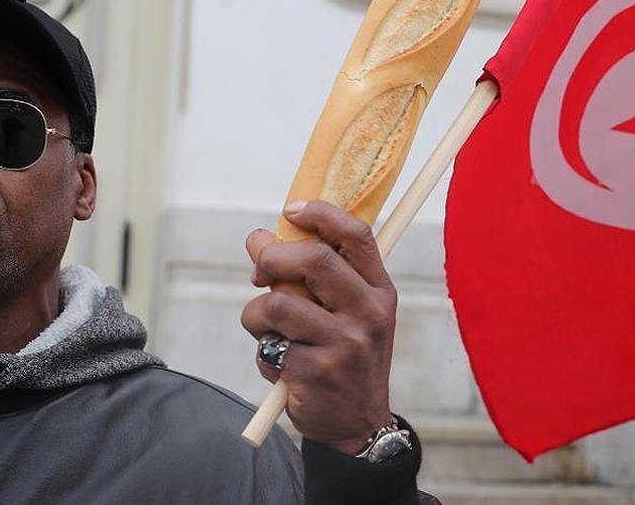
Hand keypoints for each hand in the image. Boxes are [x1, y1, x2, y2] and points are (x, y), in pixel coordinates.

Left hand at [242, 200, 395, 453]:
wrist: (357, 425)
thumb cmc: (344, 358)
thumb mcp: (346, 314)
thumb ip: (312, 277)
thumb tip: (259, 237)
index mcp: (379, 291)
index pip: (356, 235)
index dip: (321, 214)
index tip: (290, 210)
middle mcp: (368, 313)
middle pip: (313, 260)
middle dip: (271, 259)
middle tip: (257, 273)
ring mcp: (345, 343)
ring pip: (277, 303)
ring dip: (255, 314)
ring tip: (266, 331)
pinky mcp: (317, 371)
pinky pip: (268, 345)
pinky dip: (263, 353)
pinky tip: (281, 366)